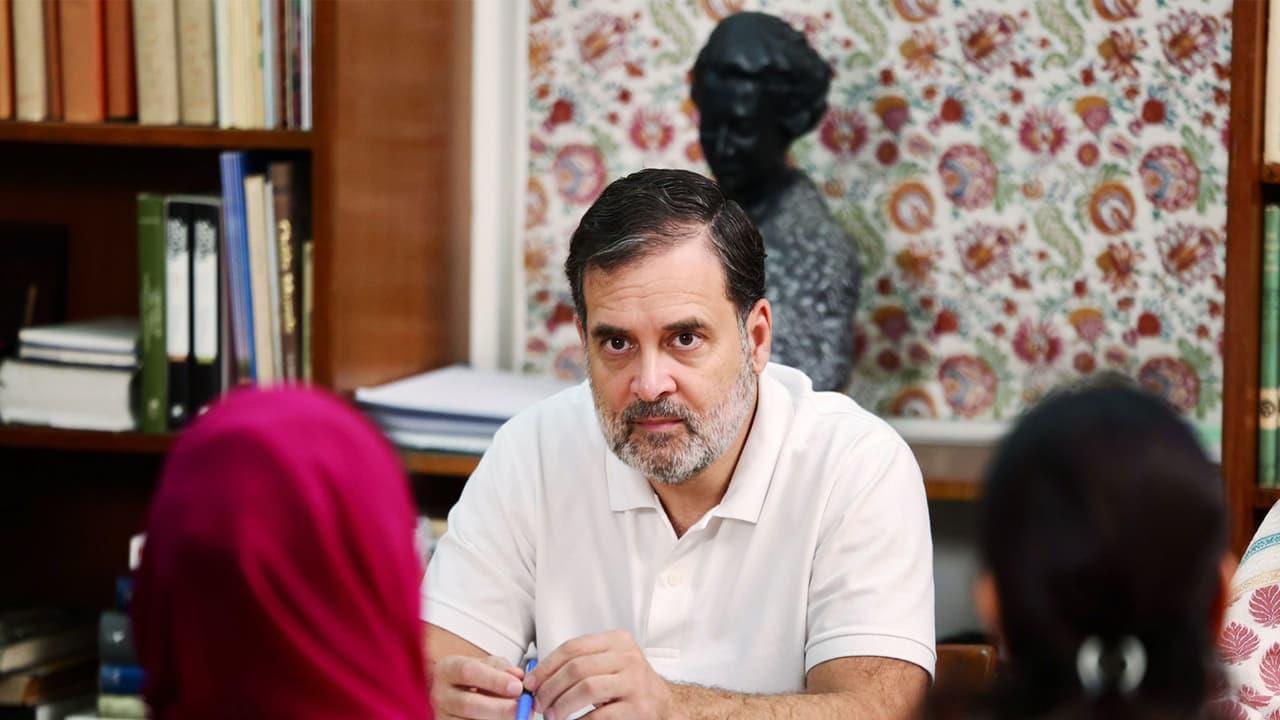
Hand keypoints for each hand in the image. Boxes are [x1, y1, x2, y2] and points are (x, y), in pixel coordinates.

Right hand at [431, 654, 524, 719]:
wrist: (456, 693)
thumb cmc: (475, 677)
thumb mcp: (487, 665)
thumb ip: (502, 668)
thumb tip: (518, 676)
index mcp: (447, 669)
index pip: (469, 672)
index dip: (495, 680)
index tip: (517, 687)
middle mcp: (440, 694)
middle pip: (468, 704)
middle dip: (499, 708)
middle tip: (521, 708)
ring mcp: (442, 716)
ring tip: (518, 716)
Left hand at [525, 630, 671, 719]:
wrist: (662, 704)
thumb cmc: (627, 684)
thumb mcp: (608, 664)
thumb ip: (579, 664)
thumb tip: (537, 678)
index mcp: (617, 641)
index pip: (573, 648)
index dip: (546, 666)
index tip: (530, 683)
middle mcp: (628, 657)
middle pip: (577, 668)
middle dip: (550, 688)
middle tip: (538, 704)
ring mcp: (635, 682)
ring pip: (586, 688)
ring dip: (562, 705)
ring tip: (552, 716)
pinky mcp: (638, 707)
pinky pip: (599, 715)